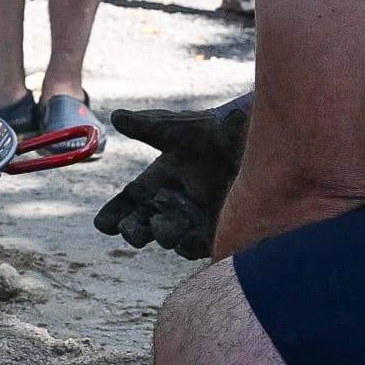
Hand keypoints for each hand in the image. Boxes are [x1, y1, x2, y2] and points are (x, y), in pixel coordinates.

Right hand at [93, 96, 251, 259]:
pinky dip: (189, 247)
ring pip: (169, 236)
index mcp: (162, 178)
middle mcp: (174, 202)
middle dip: (133, 230)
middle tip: (128, 231)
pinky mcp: (218, 230)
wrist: (261, 139)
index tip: (103, 224)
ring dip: (162, 235)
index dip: (115, 213)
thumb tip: (115, 116)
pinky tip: (184, 244)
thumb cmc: (218, 131)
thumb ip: (149, 126)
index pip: (131, 199)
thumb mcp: (182, 128)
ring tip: (160, 229)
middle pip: (144, 223)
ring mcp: (195, 218)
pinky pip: (198, 246)